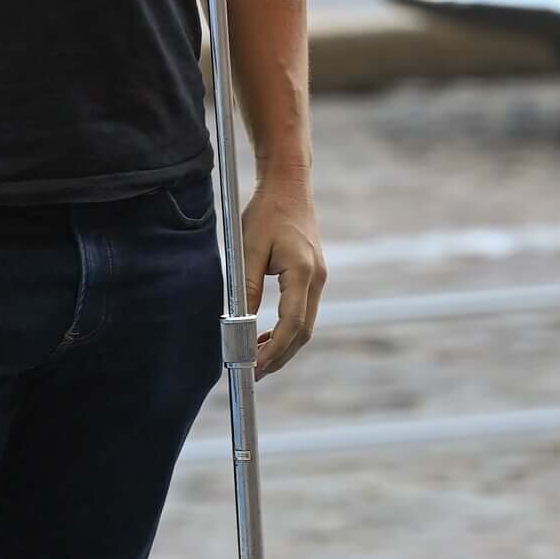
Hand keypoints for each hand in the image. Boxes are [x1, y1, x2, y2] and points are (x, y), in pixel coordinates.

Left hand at [243, 182, 325, 377]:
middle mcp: (317, 279)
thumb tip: (240, 324)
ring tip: (258, 360)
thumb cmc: (267, 212)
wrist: (289, 186)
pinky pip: (303, 311)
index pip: (292, 324)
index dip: (274, 350)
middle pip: (303, 331)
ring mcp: (318, 278)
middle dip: (280, 356)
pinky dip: (287, 329)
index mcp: (302, 272)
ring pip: (305, 324)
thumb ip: (246, 288)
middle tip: (254, 372)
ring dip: (284, 345)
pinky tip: (267, 336)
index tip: (254, 366)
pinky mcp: (313, 276)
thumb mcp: (248, 249)